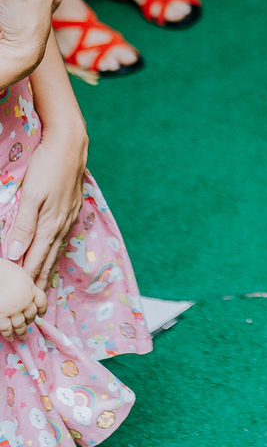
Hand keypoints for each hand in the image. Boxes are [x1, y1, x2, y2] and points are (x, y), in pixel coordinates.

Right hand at [0, 261, 43, 339]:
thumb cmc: (4, 270)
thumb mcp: (20, 274)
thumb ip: (25, 284)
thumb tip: (26, 289)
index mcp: (31, 289)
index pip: (42, 301)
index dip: (42, 309)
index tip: (41, 314)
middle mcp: (25, 302)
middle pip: (31, 315)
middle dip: (30, 320)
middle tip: (29, 324)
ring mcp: (13, 311)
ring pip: (20, 325)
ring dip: (22, 331)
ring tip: (22, 336)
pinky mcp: (1, 317)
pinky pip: (7, 329)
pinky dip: (9, 335)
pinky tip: (10, 337)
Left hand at [7, 128, 87, 291]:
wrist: (71, 143)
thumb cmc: (47, 166)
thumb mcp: (31, 195)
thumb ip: (23, 225)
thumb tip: (15, 253)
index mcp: (50, 225)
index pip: (35, 261)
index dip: (27, 282)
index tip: (21, 300)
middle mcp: (61, 225)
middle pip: (48, 260)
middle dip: (39, 282)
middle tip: (33, 303)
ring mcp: (69, 216)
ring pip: (56, 250)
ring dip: (48, 269)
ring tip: (42, 285)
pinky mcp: (72, 207)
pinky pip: (61, 236)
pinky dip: (54, 250)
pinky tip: (52, 251)